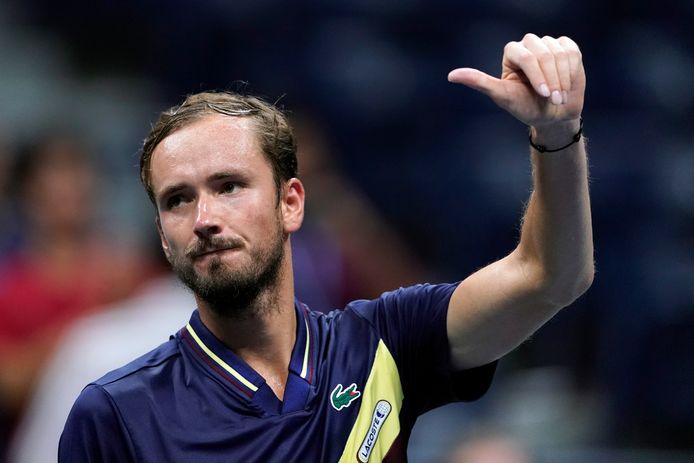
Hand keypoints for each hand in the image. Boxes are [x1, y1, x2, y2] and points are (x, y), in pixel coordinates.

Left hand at [448, 34, 584, 128]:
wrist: (552, 115)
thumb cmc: (524, 107)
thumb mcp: (501, 96)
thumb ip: (479, 83)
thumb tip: (451, 76)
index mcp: (511, 52)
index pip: (528, 56)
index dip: (538, 76)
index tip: (543, 95)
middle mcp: (529, 44)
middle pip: (545, 55)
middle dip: (551, 80)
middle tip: (552, 99)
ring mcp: (549, 44)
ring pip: (561, 54)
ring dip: (563, 80)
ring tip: (559, 96)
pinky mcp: (567, 47)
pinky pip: (572, 53)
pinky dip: (572, 72)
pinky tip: (567, 85)